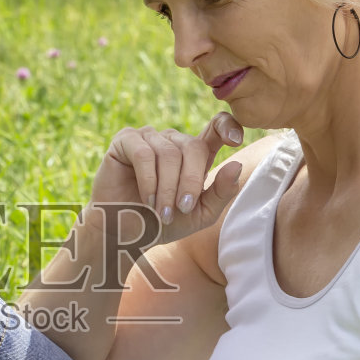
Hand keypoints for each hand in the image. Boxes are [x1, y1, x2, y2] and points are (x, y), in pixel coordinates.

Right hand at [89, 113, 245, 247]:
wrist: (124, 233)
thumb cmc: (161, 223)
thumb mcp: (199, 214)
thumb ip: (221, 192)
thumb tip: (235, 165)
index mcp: (194, 154)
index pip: (216, 128)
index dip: (227, 126)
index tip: (236, 140)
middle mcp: (173, 141)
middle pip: (192, 147)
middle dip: (190, 181)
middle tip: (182, 209)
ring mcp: (149, 137)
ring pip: (168, 153)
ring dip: (167, 188)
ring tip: (161, 212)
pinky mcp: (125, 141)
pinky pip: (143, 154)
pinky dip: (149, 181)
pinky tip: (147, 199)